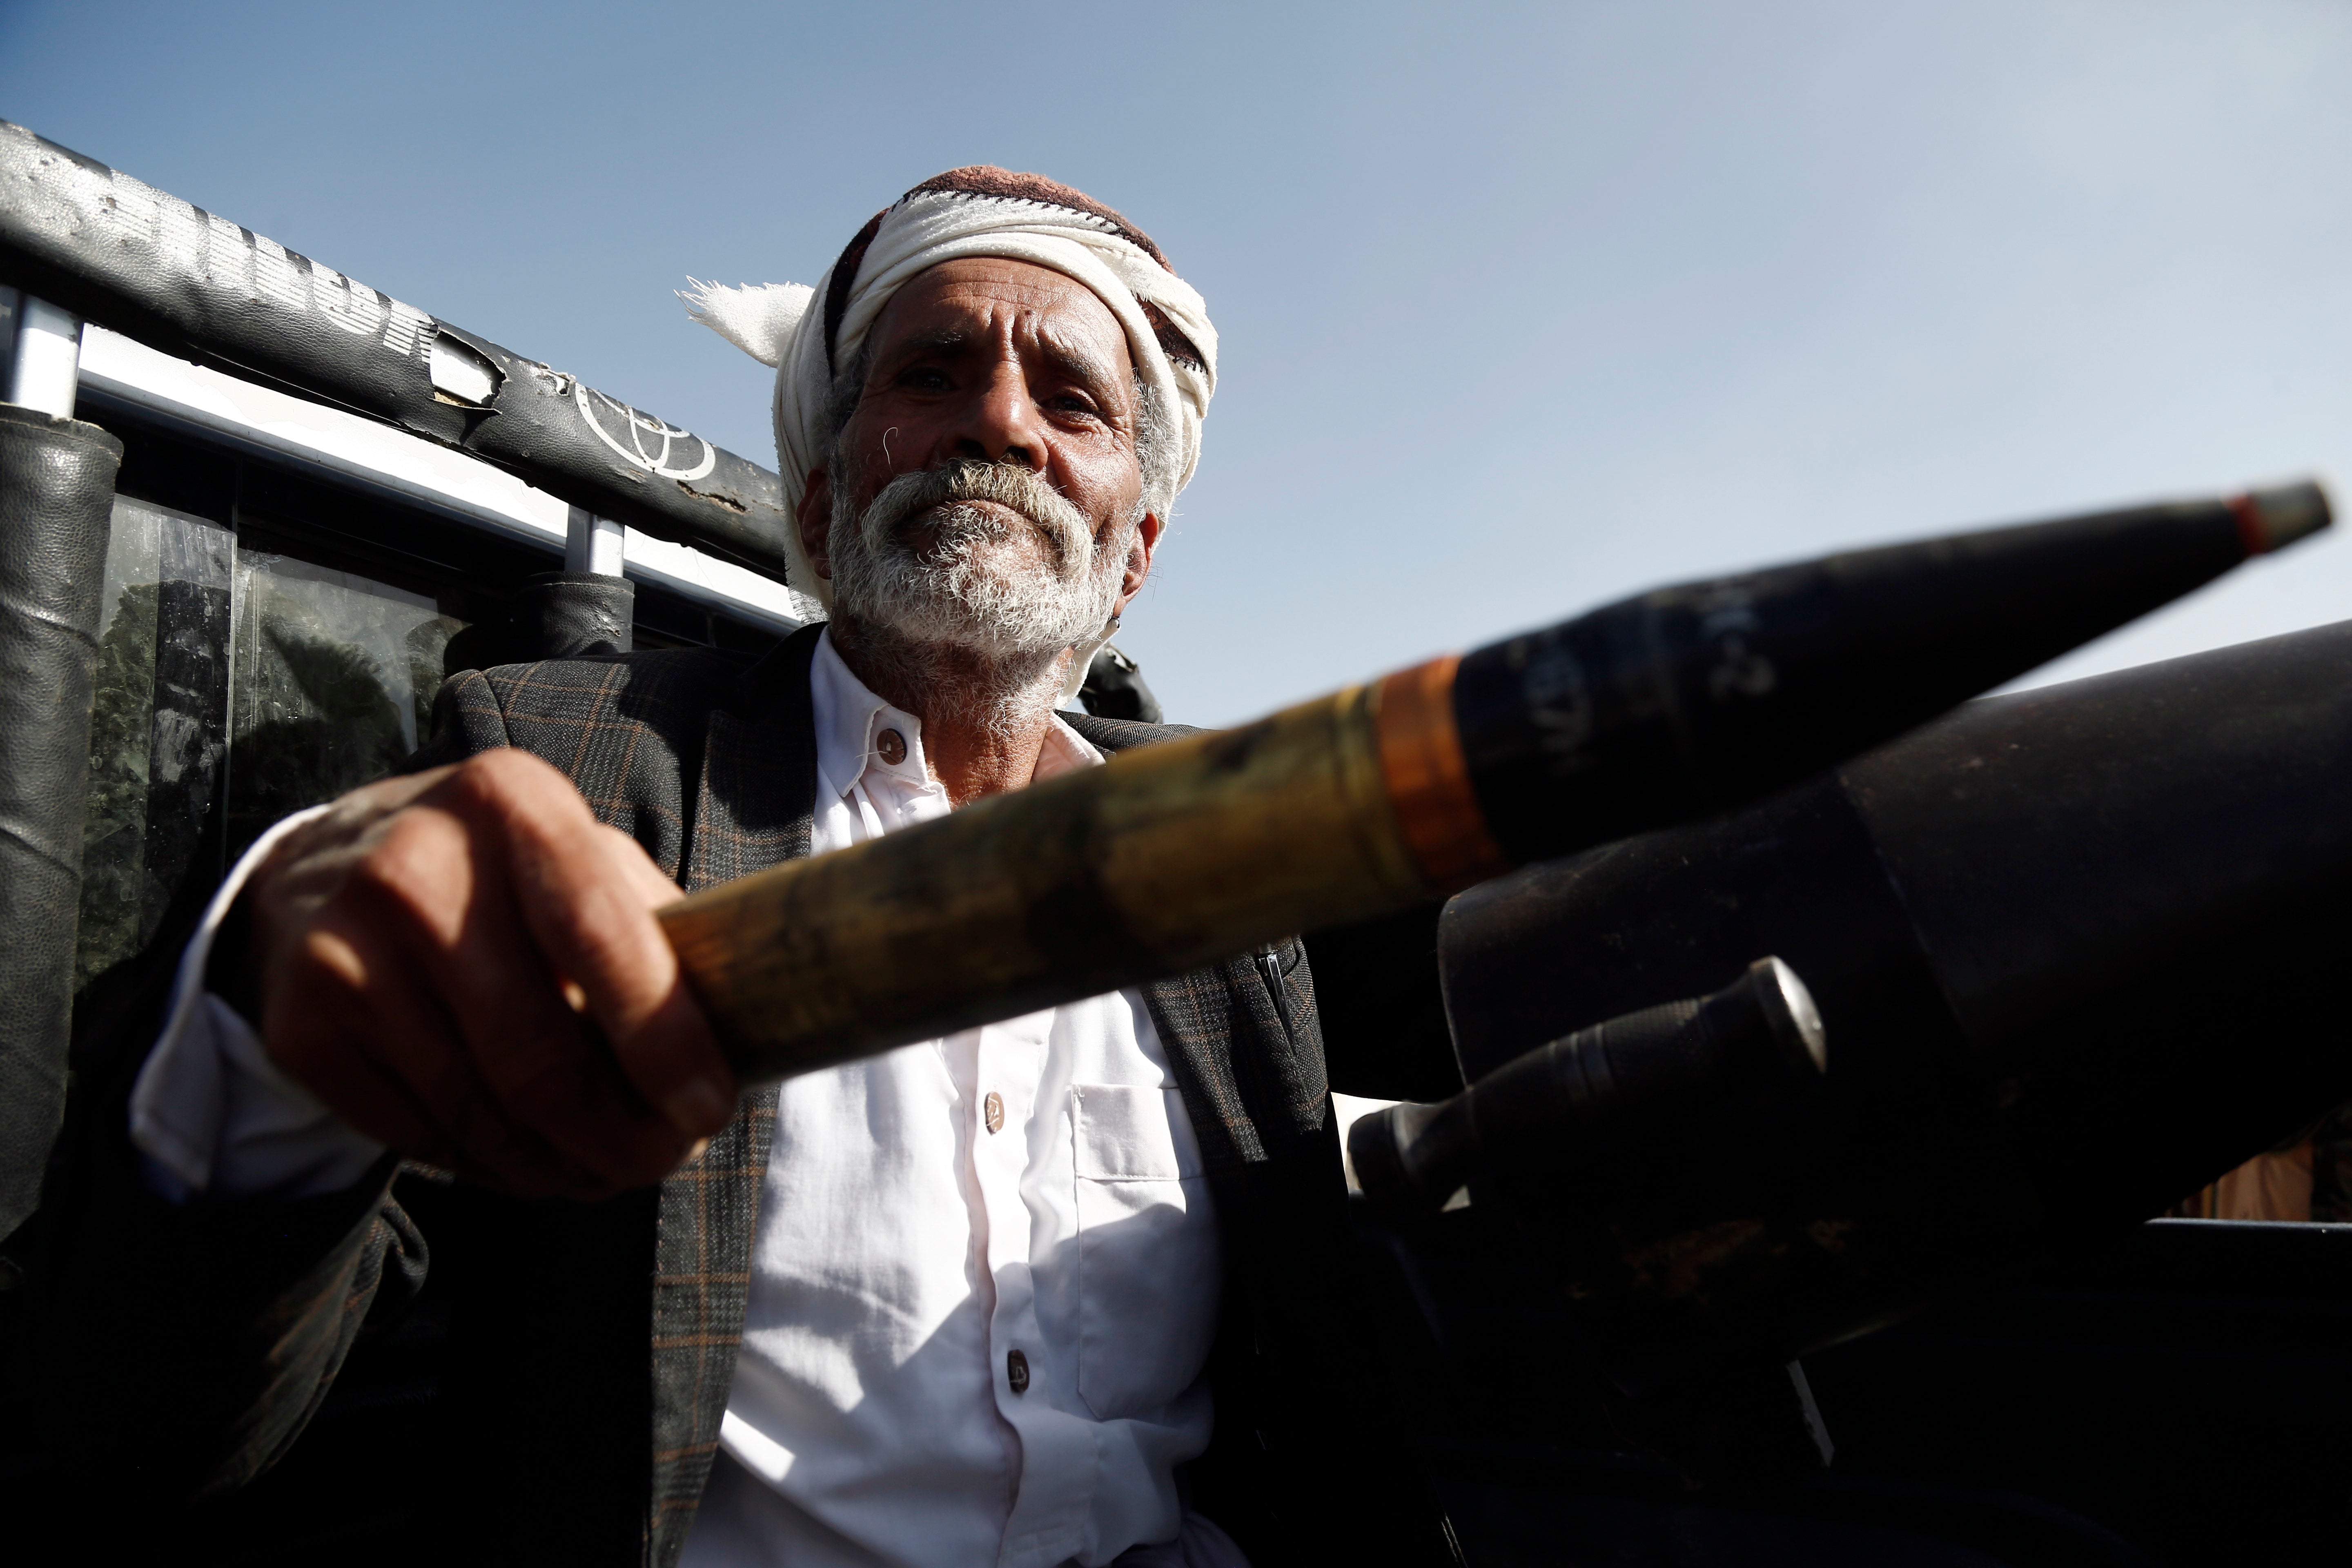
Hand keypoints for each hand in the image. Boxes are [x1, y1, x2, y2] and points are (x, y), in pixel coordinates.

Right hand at [235, 748, 735, 1198]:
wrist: (322, 870)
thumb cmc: (497, 874)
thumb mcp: (577, 858)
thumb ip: (654, 928)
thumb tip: (742, 1032)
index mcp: (513, 803)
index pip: (604, 937)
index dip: (665, 1041)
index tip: (710, 1111)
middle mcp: (417, 864)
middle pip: (539, 1053)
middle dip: (619, 1135)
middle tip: (661, 1163)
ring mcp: (346, 946)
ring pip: (482, 1111)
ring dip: (560, 1164)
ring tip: (603, 1169)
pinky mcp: (303, 1023)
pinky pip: (421, 1134)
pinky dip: (489, 1165)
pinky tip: (522, 1156)